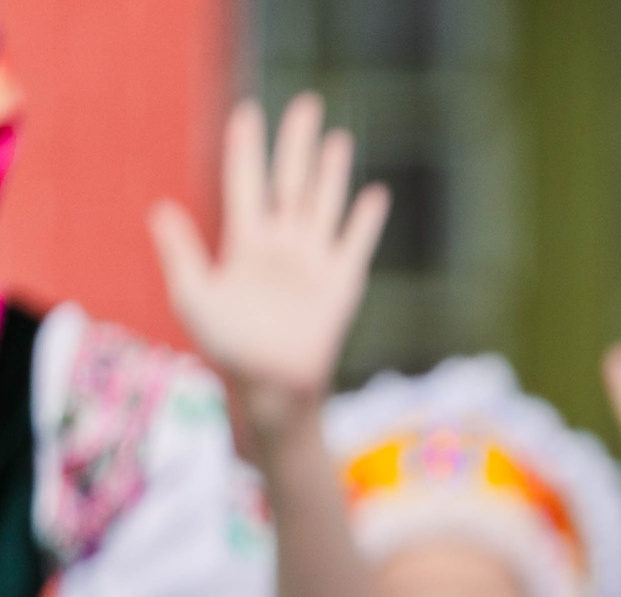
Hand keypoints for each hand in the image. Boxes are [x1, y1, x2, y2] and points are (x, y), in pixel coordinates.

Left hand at [149, 94, 388, 440]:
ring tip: (337, 137)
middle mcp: (282, 244)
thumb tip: (161, 207)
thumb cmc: (229, 346)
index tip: (249, 112)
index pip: (246, 183)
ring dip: (331, 171)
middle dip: (296, 143)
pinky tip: (375, 194)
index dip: (246, 148)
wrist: (273, 384)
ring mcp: (313, 261)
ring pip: (323, 203)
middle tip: (306, 104)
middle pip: (291, 181)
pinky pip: (356, 243)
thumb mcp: (193, 297)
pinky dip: (366, 220)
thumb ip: (180, 252)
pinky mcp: (341, 283)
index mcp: (245, 243)